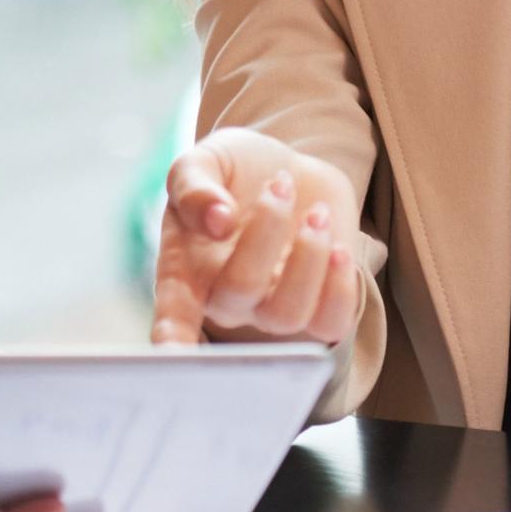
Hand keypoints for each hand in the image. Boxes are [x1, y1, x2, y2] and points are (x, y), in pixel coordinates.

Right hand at [152, 126, 360, 348]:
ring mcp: (270, 309)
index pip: (173, 315)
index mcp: (185, 271)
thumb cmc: (235, 172)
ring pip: (287, 314)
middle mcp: (225, 300)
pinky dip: (340, 288)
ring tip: (316, 213)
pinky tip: (338, 248)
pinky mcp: (316, 309)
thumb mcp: (204, 161)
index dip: (172, 337)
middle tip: (279, 185)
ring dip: (309, 255)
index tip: (170, 349)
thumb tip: (216, 220)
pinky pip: (331, 324)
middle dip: (264, 232)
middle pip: (239, 293)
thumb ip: (194, 185)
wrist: (288, 172)